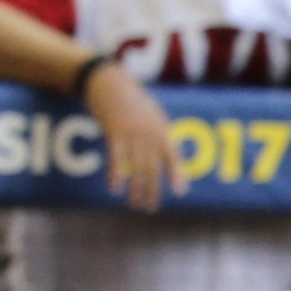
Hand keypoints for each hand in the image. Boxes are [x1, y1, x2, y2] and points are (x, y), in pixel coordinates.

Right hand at [85, 64, 183, 210]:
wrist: (109, 83)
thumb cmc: (130, 101)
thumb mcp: (151, 114)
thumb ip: (157, 134)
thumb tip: (164, 154)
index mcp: (161, 128)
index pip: (173, 155)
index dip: (177, 173)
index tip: (181, 192)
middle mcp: (149, 132)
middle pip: (153, 166)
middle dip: (153, 188)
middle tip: (150, 207)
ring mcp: (132, 132)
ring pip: (137, 165)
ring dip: (137, 187)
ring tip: (135, 204)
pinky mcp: (114, 131)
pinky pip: (117, 157)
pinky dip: (116, 173)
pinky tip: (115, 188)